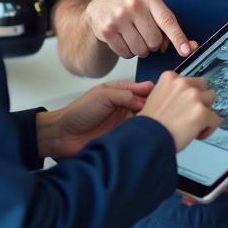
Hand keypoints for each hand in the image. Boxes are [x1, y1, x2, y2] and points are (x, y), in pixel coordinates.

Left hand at [38, 81, 154, 159]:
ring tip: (159, 121)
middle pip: (146, 105)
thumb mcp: (103, 95)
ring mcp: (124, 123)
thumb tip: (145, 98)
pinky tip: (149, 134)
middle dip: (155, 106)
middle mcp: (123, 107)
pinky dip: (143, 134)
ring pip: (144, 120)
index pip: (141, 90)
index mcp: (118, 93)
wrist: (64, 135)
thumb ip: (126, 94)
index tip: (163, 93)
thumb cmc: (78, 112)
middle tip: (164, 109)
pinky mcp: (122, 138)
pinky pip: (137, 135)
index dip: (152, 91)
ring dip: (150, 121)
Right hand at [85, 0, 198, 59]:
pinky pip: (126, 54)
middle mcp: (133, 4)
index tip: (186, 50)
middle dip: (153, 44)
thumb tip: (186, 48)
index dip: (178, 38)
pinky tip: (123, 39)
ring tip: (133, 36)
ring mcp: (118, 17)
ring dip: (140, 49)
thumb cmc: (131, 6)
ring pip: (140, 50)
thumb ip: (168, 25)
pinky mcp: (106, 30)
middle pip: (154, 41)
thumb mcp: (150, 6)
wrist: (99, 3)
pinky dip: (127, 52)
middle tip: (145, 35)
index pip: (167, 20)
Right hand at [142, 71, 219, 151]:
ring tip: (195, 124)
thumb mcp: (155, 97)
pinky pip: (216, 119)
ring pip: (211, 99)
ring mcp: (194, 97)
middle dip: (199, 98)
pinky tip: (197, 134)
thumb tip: (183, 100)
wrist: (148, 138)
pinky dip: (209, 128)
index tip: (185, 104)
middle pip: (203, 86)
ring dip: (205, 110)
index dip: (188, 93)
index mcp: (170, 77)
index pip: (188, 80)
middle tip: (190, 112)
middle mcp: (183, 84)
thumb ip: (171, 92)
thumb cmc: (149, 123)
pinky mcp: (202, 113)